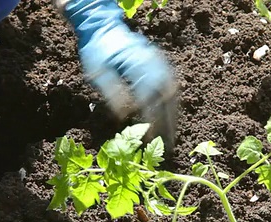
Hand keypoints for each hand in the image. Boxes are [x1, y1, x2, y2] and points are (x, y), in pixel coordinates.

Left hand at [59, 0, 177, 152]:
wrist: (102, 28)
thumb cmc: (97, 51)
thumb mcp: (98, 73)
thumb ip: (112, 94)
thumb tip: (124, 118)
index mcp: (137, 65)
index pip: (150, 97)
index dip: (152, 119)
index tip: (152, 138)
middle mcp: (153, 62)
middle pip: (166, 96)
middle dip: (168, 122)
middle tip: (169, 145)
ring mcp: (158, 61)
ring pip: (172, 92)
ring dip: (173, 115)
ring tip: (171, 136)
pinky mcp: (159, 63)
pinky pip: (171, 85)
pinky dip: (172, 103)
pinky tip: (170, 118)